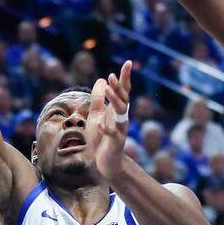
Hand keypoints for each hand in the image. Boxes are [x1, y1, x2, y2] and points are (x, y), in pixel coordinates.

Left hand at [86, 60, 132, 180]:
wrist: (106, 162)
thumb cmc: (101, 138)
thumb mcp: (96, 115)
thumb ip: (98, 98)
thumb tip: (102, 79)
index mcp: (117, 110)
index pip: (123, 91)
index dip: (125, 77)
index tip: (127, 63)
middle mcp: (121, 118)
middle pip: (123, 99)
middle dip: (119, 87)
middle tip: (112, 75)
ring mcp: (120, 130)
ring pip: (121, 113)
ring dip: (114, 101)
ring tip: (107, 90)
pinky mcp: (115, 143)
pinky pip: (112, 134)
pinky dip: (106, 129)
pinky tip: (100, 124)